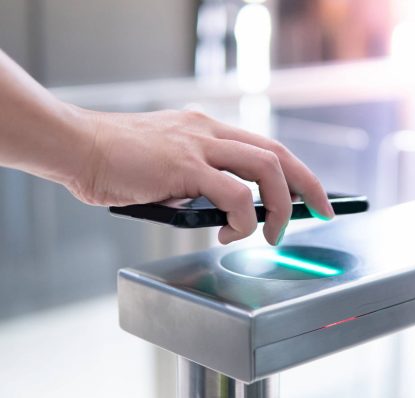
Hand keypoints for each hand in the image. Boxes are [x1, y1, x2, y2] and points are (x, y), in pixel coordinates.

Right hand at [67, 108, 334, 244]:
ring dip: (280, 206)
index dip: (296, 171)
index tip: (312, 194)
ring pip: (266, 169)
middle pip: (279, 154)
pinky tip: (227, 235)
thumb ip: (198, 182)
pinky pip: (234, 194)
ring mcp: (199, 146)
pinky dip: (241, 219)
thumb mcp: (168, 168)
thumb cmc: (116, 161)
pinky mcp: (185, 166)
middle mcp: (210, 132)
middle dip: (309, 185)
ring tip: (273, 234)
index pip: (266, 147)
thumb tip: (224, 213)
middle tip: (323, 211)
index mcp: (208, 131)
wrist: (77, 146)